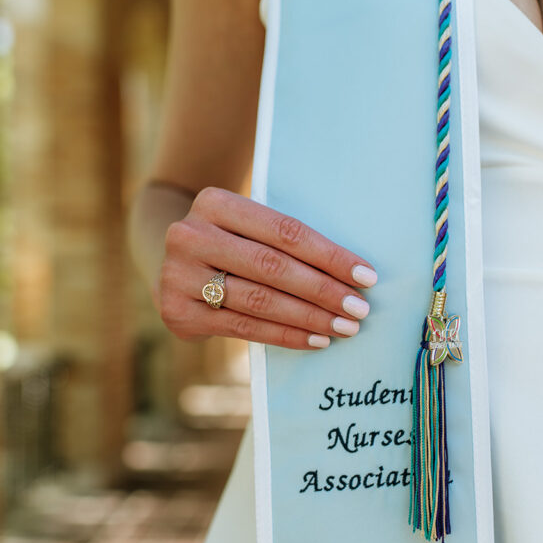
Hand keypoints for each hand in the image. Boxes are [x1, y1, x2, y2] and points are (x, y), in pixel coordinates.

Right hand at [158, 186, 377, 349]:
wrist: (176, 264)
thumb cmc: (233, 243)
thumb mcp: (249, 227)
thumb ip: (286, 241)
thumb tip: (354, 274)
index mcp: (214, 202)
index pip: (285, 231)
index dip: (329, 256)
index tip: (366, 276)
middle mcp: (190, 235)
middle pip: (273, 267)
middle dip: (323, 290)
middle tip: (359, 309)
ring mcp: (178, 275)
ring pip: (259, 300)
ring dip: (309, 317)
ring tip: (343, 328)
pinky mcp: (178, 312)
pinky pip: (243, 328)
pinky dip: (285, 336)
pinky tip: (315, 340)